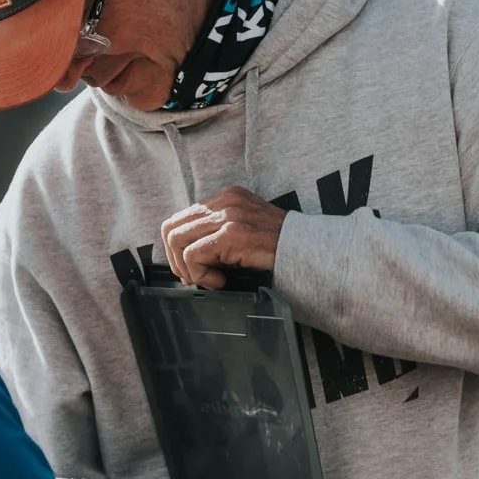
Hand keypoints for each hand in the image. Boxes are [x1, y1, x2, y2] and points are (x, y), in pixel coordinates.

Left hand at [160, 186, 288, 288]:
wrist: (307, 250)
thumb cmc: (279, 246)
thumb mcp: (245, 229)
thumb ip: (220, 231)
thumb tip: (188, 252)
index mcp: (227, 197)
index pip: (181, 217)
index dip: (177, 246)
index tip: (189, 267)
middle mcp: (224, 201)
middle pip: (172, 226)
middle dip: (175, 259)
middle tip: (191, 278)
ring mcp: (227, 215)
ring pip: (177, 240)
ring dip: (187, 268)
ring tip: (208, 280)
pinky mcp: (231, 234)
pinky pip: (193, 255)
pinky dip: (200, 275)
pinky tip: (220, 282)